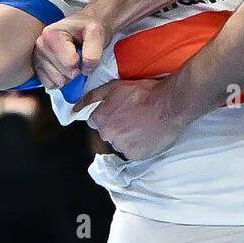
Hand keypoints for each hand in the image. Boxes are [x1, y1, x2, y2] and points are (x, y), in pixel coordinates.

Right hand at [34, 12, 111, 89]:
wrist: (84, 26)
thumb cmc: (87, 27)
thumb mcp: (96, 32)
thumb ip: (93, 51)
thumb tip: (86, 69)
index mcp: (51, 34)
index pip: (70, 63)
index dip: (81, 62)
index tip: (83, 51)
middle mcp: (41, 45)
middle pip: (63, 74)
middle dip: (75, 70)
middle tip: (79, 56)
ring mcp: (38, 57)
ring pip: (57, 81)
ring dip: (69, 75)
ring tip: (72, 61)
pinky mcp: (38, 68)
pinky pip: (51, 84)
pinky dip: (61, 80)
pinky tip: (65, 67)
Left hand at [73, 77, 188, 159]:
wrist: (169, 104)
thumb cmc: (143, 92)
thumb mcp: (114, 87)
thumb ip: (91, 97)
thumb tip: (74, 108)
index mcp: (100, 119)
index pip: (95, 121)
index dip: (108, 114)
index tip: (120, 110)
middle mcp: (107, 135)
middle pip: (107, 133)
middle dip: (118, 126)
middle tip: (134, 116)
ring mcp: (121, 147)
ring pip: (120, 143)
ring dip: (128, 136)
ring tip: (143, 124)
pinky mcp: (136, 155)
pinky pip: (133, 152)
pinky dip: (139, 145)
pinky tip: (147, 134)